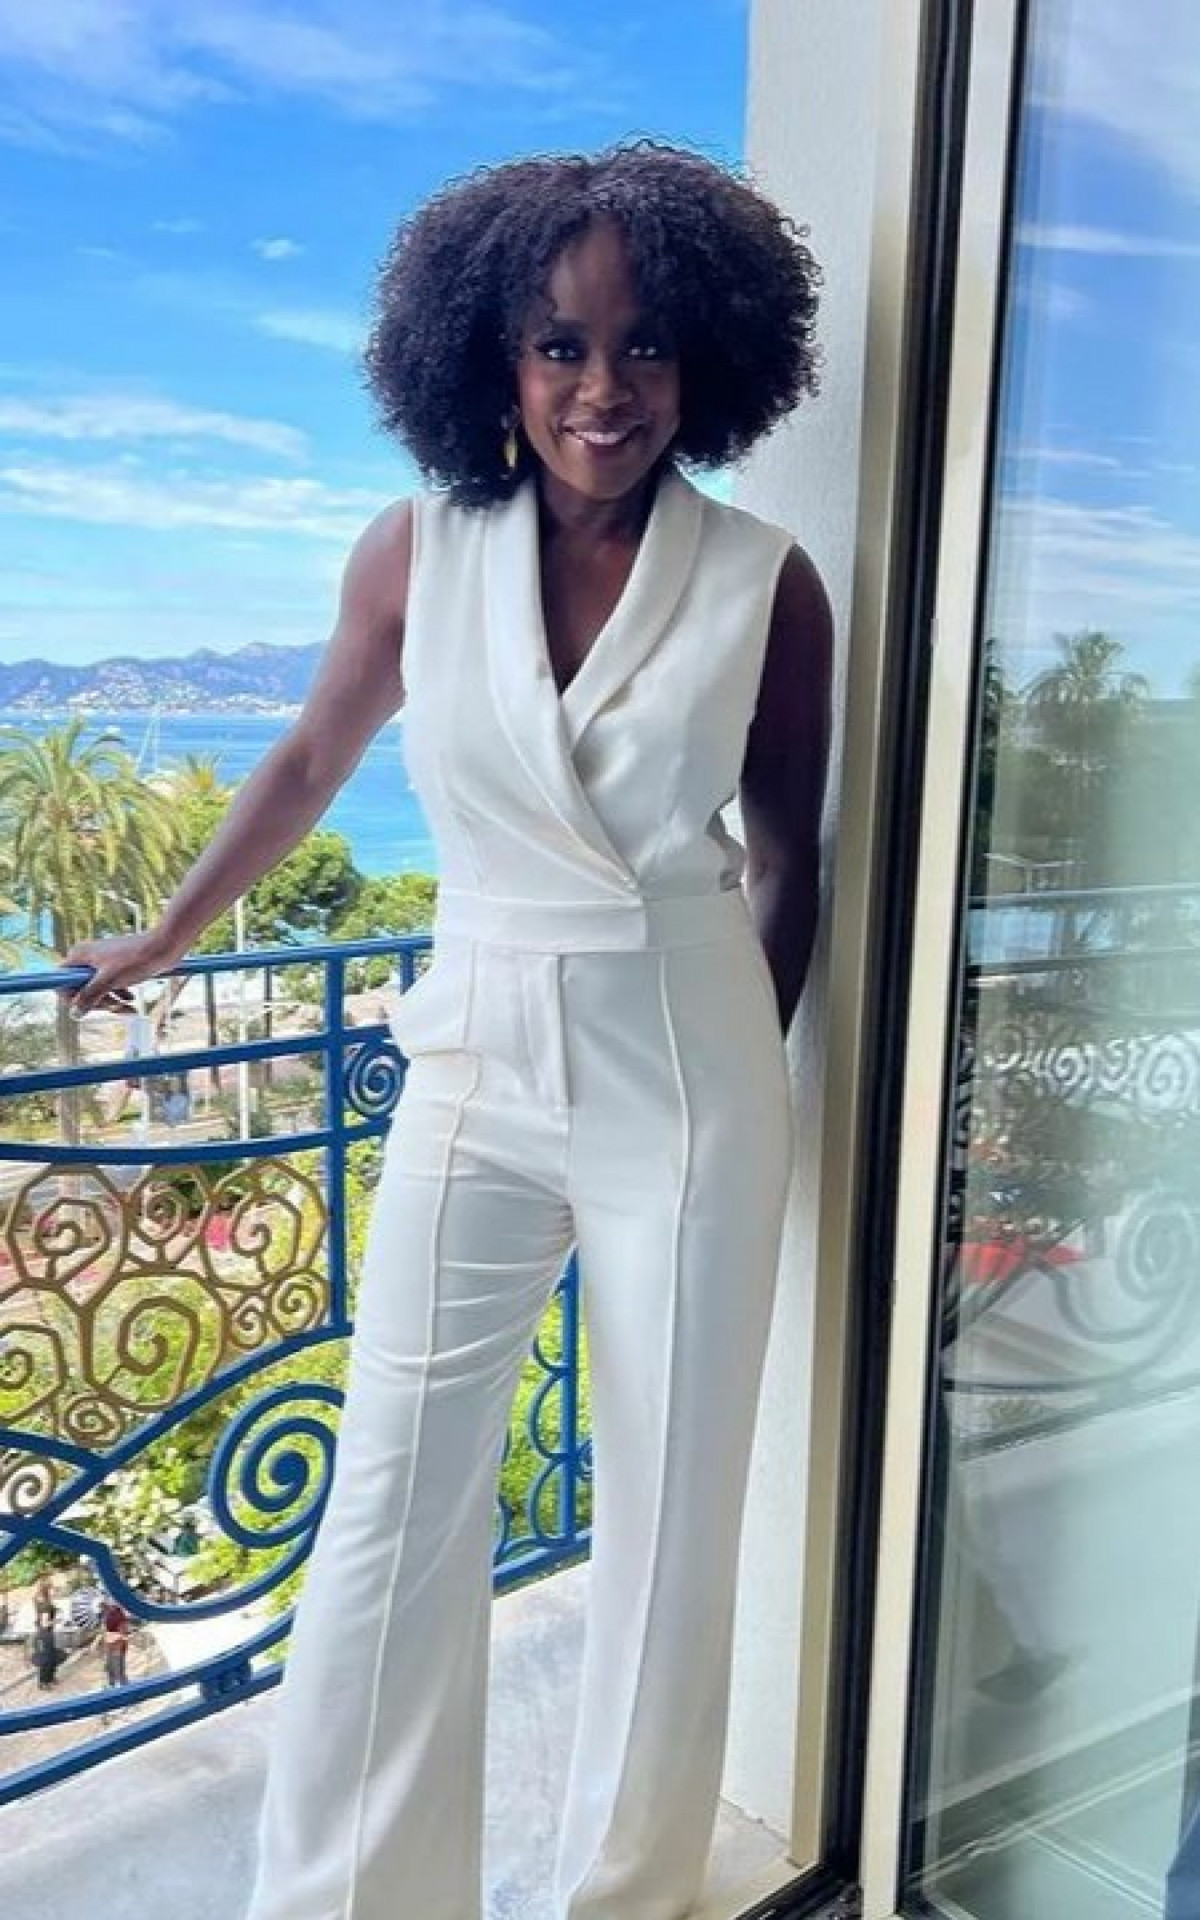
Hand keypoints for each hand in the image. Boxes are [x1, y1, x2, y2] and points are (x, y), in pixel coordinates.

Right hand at [60, 928, 186, 1018]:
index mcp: (79, 956)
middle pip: (81, 991)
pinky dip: (119, 996)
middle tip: (115, 1007)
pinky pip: (110, 988)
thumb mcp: (110, 980)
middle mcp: (87, 959)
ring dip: (111, 1003)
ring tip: (130, 1007)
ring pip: (97, 991)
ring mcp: (101, 964)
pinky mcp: (115, 968)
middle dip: (98, 1003)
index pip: (62, 982)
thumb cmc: (136, 960)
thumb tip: (74, 1014)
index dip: (71, 998)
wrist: (164, 947)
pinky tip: (132, 1000)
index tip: (87, 1007)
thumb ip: (89, 996)